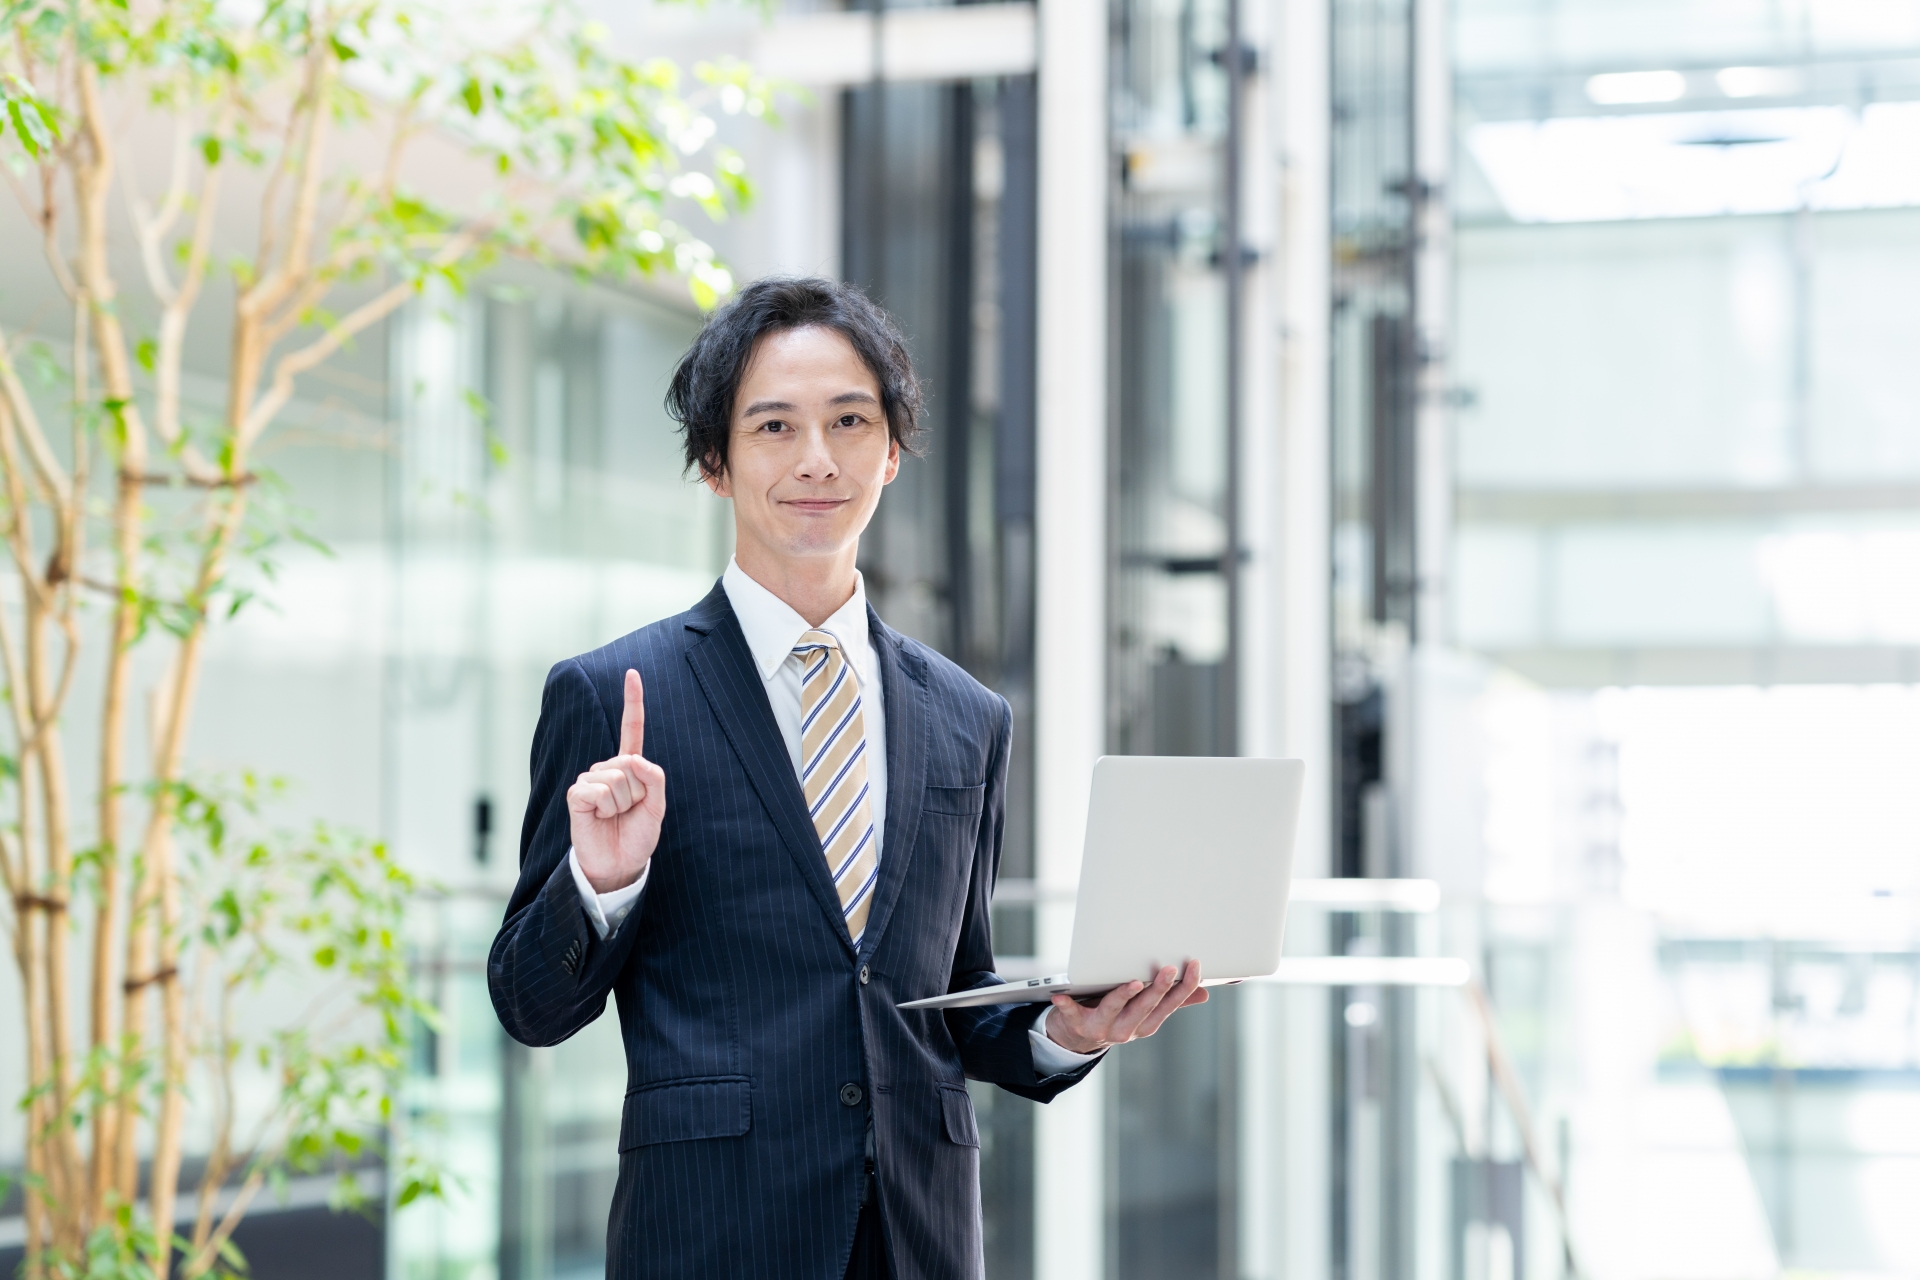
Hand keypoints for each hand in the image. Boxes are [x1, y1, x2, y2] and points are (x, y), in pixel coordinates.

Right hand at [568, 669, 665, 893]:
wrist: (620, 864)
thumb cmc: (637, 835)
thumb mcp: (657, 807)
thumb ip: (654, 779)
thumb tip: (633, 759)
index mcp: (629, 766)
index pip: (632, 728)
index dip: (632, 701)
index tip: (632, 672)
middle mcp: (607, 768)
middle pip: (631, 765)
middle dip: (638, 792)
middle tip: (629, 812)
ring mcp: (590, 779)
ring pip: (617, 779)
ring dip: (623, 803)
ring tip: (616, 817)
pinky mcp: (577, 794)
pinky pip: (598, 790)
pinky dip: (606, 807)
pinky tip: (600, 817)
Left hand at [1044, 959, 1208, 1054]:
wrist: (1077, 1037)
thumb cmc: (1115, 1014)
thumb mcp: (1144, 1010)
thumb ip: (1171, 1001)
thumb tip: (1203, 993)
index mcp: (1146, 1024)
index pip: (1170, 1005)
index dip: (1184, 987)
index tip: (1194, 967)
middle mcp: (1127, 1029)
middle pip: (1146, 1007)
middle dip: (1159, 988)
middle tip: (1169, 969)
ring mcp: (1102, 1028)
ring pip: (1115, 1010)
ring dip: (1124, 996)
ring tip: (1134, 982)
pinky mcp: (1077, 1024)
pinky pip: (1072, 1014)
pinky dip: (1066, 1005)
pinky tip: (1060, 995)